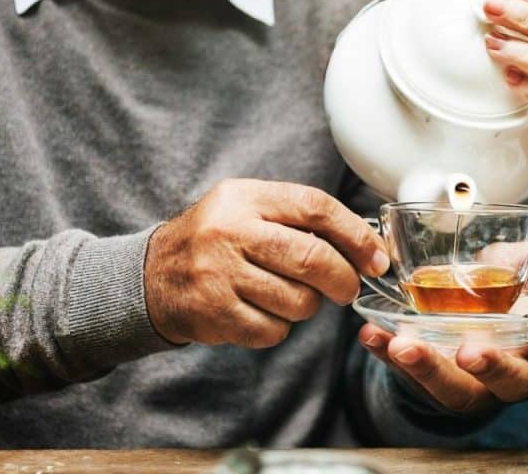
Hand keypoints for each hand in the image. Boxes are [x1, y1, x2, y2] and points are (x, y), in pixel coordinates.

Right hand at [144, 179, 388, 347]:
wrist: (151, 276)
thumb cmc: (218, 241)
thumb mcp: (249, 209)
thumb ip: (301, 218)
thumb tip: (368, 243)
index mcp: (245, 197)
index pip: (315, 207)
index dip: (356, 234)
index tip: (377, 257)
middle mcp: (230, 232)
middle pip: (312, 258)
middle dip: (344, 279)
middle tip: (348, 288)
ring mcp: (219, 275)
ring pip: (299, 301)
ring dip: (308, 306)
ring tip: (289, 295)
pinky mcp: (213, 314)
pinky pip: (274, 330)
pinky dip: (279, 327)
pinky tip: (262, 312)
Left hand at [359, 259, 527, 414]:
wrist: (468, 306)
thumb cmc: (512, 294)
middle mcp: (513, 370)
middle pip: (511, 382)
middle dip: (494, 368)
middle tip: (471, 351)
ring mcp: (471, 380)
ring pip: (456, 389)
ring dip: (429, 368)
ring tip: (404, 345)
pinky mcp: (431, 378)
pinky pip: (408, 373)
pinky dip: (387, 353)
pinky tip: (372, 334)